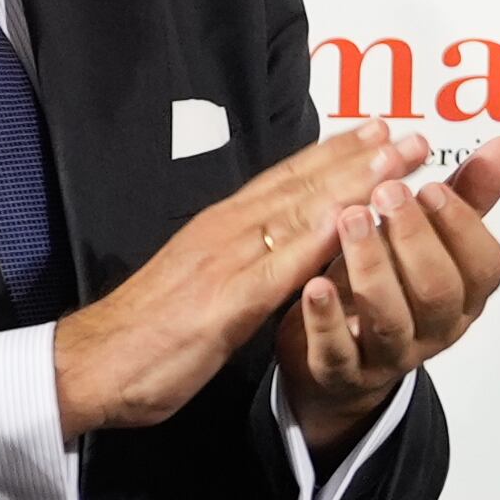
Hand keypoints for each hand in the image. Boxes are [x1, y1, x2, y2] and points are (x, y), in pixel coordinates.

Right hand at [52, 123, 427, 438]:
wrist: (89, 366)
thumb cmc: (144, 332)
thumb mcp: (204, 284)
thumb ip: (240, 260)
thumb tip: (277, 246)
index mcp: (219, 227)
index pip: (286, 180)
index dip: (334, 154)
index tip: (378, 133)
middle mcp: (224, 231)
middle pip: (302, 184)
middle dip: (358, 158)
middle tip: (409, 134)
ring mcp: (225, 261)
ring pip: (298, 211)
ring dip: (352, 182)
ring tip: (398, 158)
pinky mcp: (225, 300)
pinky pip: (280, 263)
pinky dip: (319, 238)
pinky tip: (354, 219)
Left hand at [277, 135, 499, 448]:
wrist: (339, 362)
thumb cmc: (390, 284)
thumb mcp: (430, 241)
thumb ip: (467, 196)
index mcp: (465, 295)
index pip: (484, 267)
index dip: (462, 227)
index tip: (431, 186)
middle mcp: (435, 328)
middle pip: (439, 291)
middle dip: (415, 238)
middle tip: (386, 193)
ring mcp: (389, 354)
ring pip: (391, 320)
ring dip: (371, 267)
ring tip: (349, 219)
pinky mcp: (341, 372)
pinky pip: (338, 353)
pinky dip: (325, 319)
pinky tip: (313, 284)